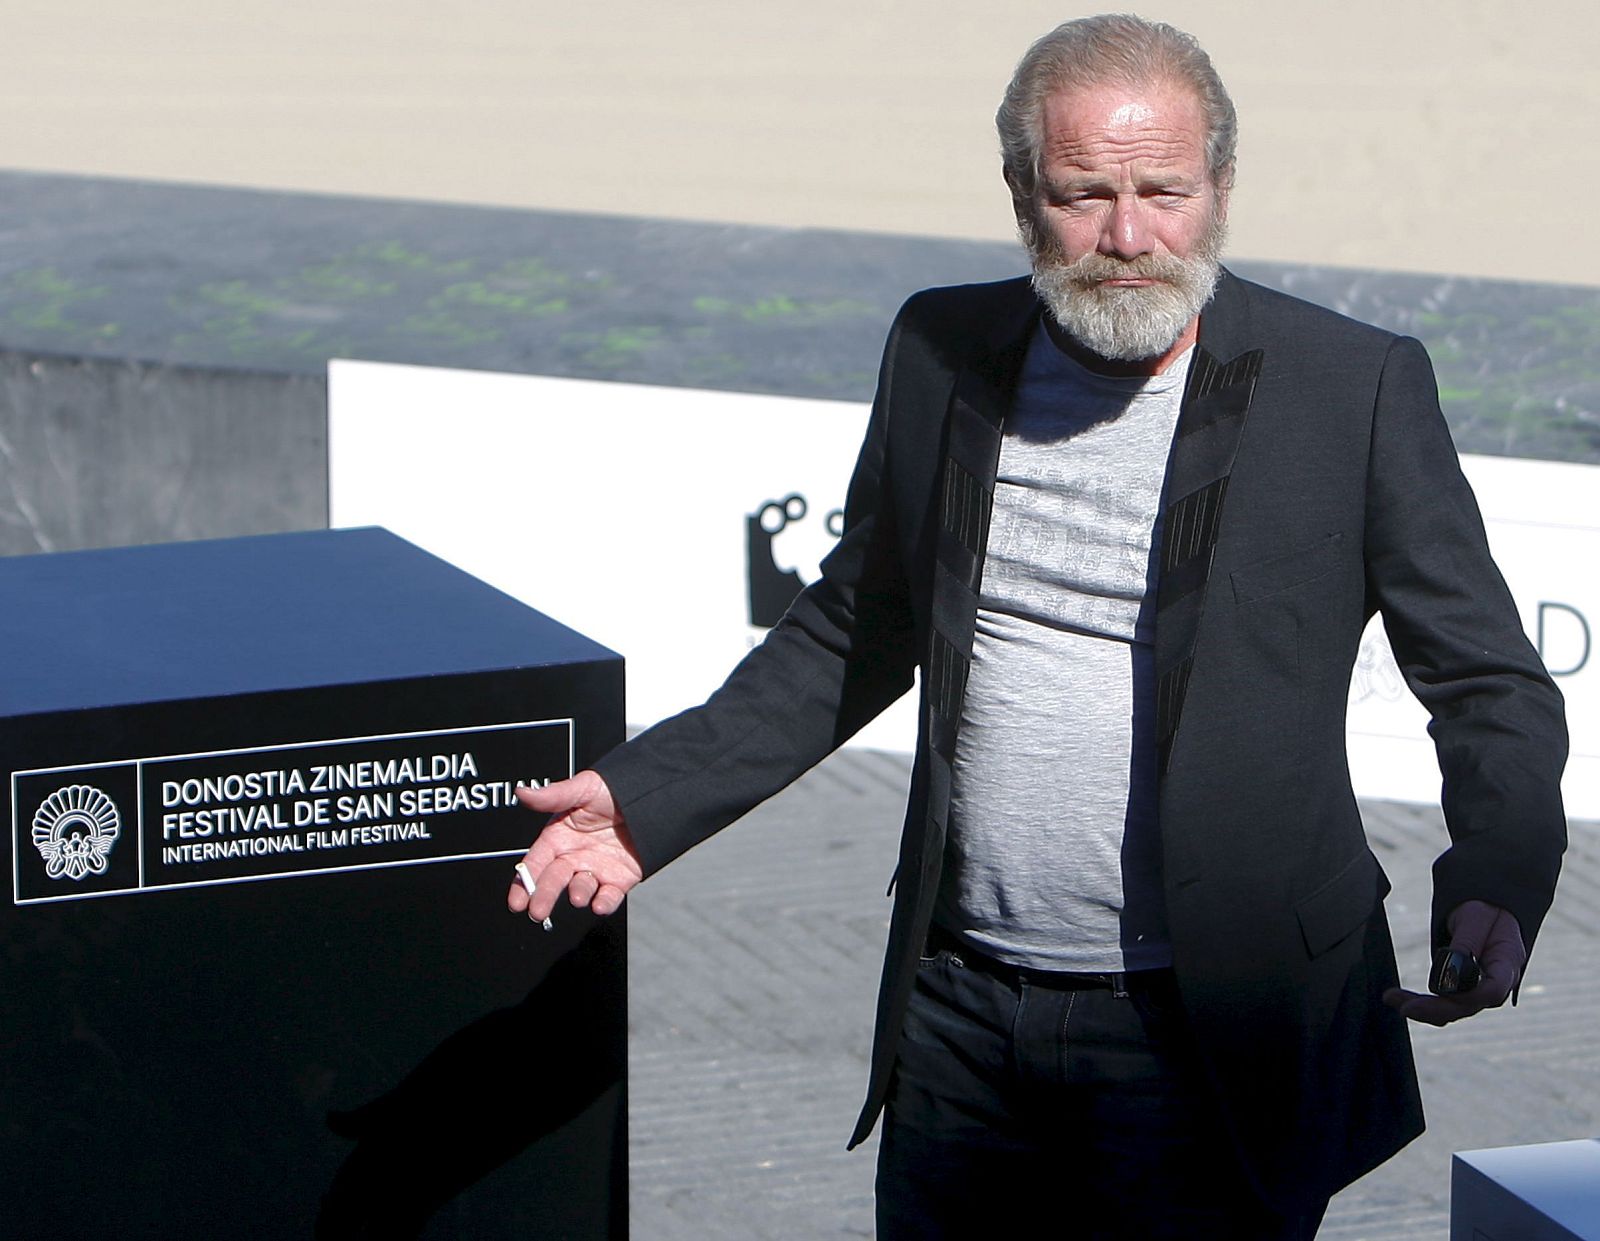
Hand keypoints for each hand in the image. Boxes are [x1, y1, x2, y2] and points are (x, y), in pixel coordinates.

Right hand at [507, 770, 641, 922]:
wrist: (652, 794)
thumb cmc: (612, 788)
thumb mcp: (582, 788)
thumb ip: (552, 796)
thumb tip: (522, 792)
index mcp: (559, 836)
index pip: (536, 861)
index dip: (525, 880)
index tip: (516, 901)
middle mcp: (575, 856)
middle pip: (554, 880)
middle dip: (544, 896)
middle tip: (537, 912)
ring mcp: (596, 868)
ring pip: (581, 889)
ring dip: (578, 895)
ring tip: (577, 896)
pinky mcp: (620, 878)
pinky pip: (610, 896)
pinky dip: (604, 903)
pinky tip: (600, 904)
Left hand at [1382, 900, 1525, 1026]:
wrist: (1487, 909)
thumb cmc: (1485, 910)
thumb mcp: (1476, 918)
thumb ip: (1465, 946)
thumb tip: (1450, 975)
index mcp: (1507, 963)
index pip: (1493, 990)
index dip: (1468, 996)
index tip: (1439, 991)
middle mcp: (1496, 984)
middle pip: (1469, 1005)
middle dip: (1435, 1010)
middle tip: (1405, 1008)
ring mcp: (1481, 991)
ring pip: (1454, 1009)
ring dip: (1423, 1008)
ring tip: (1392, 998)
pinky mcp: (1463, 990)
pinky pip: (1444, 1002)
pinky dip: (1422, 1003)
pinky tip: (1398, 998)